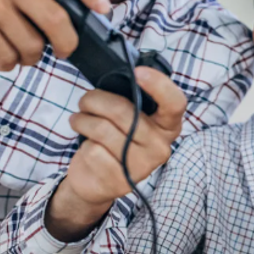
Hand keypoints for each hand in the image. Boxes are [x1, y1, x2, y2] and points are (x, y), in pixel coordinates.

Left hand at [46, 66, 186, 240]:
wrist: (97, 180)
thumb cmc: (115, 139)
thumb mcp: (128, 118)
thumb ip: (131, 101)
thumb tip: (121, 78)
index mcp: (168, 126)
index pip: (174, 103)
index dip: (158, 85)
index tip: (137, 72)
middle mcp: (161, 146)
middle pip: (124, 111)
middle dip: (96, 99)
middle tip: (85, 101)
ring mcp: (142, 166)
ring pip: (103, 129)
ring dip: (82, 120)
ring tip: (79, 121)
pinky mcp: (121, 181)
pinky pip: (93, 151)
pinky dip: (82, 145)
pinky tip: (85, 146)